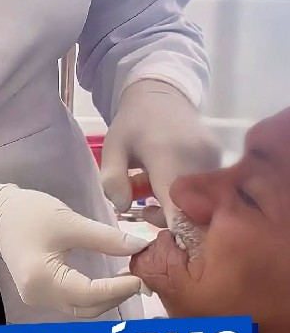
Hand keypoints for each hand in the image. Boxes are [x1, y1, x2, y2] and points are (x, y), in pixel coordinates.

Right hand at [0, 183, 146, 316]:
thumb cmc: (29, 214)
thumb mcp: (70, 221)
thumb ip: (106, 238)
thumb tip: (140, 247)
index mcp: (43, 280)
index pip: (90, 294)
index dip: (119, 288)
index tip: (141, 276)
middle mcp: (40, 297)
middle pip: (88, 308)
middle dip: (117, 295)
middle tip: (141, 275)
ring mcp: (39, 299)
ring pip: (83, 308)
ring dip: (108, 297)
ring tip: (129, 276)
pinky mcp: (42, 293)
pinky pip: (75, 302)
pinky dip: (96, 294)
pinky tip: (111, 280)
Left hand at [101, 79, 220, 228]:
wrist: (160, 93)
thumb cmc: (132, 123)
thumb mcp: (112, 147)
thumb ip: (113, 179)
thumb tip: (123, 208)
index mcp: (167, 154)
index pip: (178, 203)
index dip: (172, 228)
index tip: (159, 239)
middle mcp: (197, 157)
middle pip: (193, 207)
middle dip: (171, 220)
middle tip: (146, 210)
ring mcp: (213, 156)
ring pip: (203, 199)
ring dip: (181, 207)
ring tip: (155, 193)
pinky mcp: (220, 157)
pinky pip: (210, 187)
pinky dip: (191, 194)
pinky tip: (171, 184)